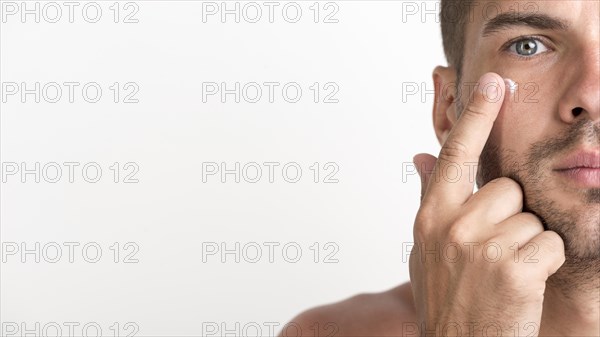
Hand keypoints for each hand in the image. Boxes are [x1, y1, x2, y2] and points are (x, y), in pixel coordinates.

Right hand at [409, 72, 564, 336]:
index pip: (455, 154)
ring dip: (526, 244)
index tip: (494, 82)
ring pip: (531, 218)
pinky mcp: (513, 268)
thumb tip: (420, 156)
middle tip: (492, 252)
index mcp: (430, 216)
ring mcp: (480, 246)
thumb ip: (430, 197)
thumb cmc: (447, 297)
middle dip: (509, 217)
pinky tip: (520, 286)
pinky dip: (543, 265)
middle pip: (506, 189)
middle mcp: (450, 225)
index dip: (476, 115)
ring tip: (502, 273)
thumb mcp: (427, 246)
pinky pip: (548, 244)